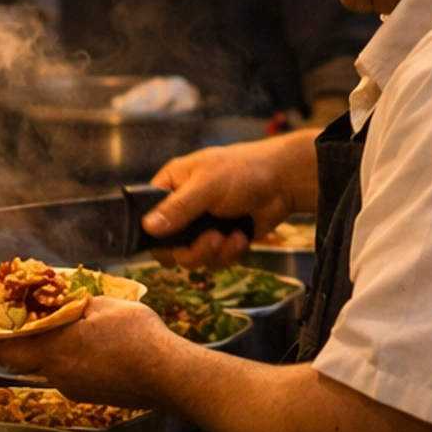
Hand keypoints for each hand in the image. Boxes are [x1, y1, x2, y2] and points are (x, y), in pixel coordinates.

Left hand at [0, 296, 176, 402]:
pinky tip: (92, 347)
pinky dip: (71, 361)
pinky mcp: (91, 397)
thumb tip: (62, 303)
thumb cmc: (137, 336)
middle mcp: (57, 375)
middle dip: (23, 341)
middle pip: (25, 361)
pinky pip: (70, 376)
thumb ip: (76, 304)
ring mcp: (74, 390)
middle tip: (30, 322)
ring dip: (51, 350)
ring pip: (49, 368)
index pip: (7, 348)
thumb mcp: (105, 305)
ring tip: (69, 329)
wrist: (167, 375)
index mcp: (54, 350)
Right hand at [141, 131, 318, 267]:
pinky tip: (241, 238)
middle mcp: (184, 208)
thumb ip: (178, 207)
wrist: (284, 182)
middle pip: (170, 247)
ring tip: (231, 238)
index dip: (155, 236)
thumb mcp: (207, 185)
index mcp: (172, 186)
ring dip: (214, 253)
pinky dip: (229, 253)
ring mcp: (203, 226)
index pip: (147, 217)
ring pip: (193, 258)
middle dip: (192, 250)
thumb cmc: (244, 170)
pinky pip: (215, 260)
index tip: (171, 245)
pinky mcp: (222, 240)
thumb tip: (148, 227)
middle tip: (211, 241)